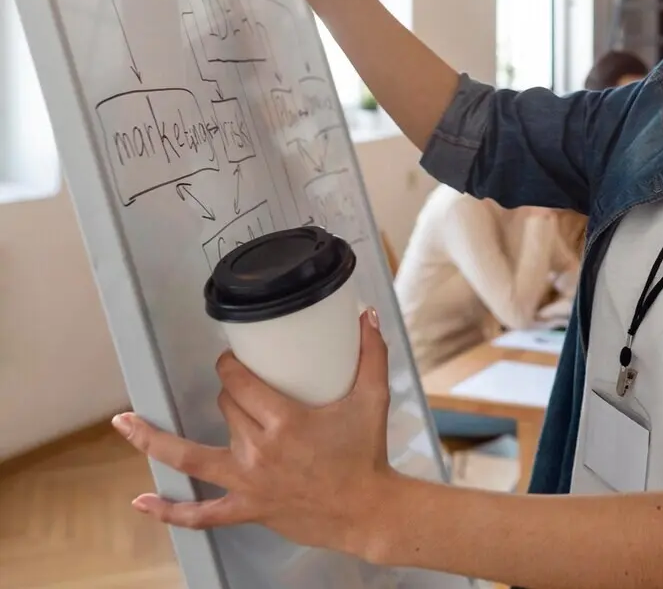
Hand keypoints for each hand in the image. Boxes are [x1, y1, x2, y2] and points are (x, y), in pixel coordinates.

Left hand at [113, 310, 395, 557]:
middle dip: (230, 393)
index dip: (230, 366)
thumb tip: (367, 315)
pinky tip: (142, 502)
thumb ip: (371, 354)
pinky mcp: (247, 508)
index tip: (232, 360)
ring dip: (155, 439)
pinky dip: (169, 511)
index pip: (240, 384)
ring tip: (124, 423)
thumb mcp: (373, 398)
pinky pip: (201, 514)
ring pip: (191, 457)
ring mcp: (248, 482)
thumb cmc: (367, 455)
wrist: (367, 510)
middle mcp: (259, 450)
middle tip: (243, 388)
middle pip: (226, 408)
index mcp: (284, 422)